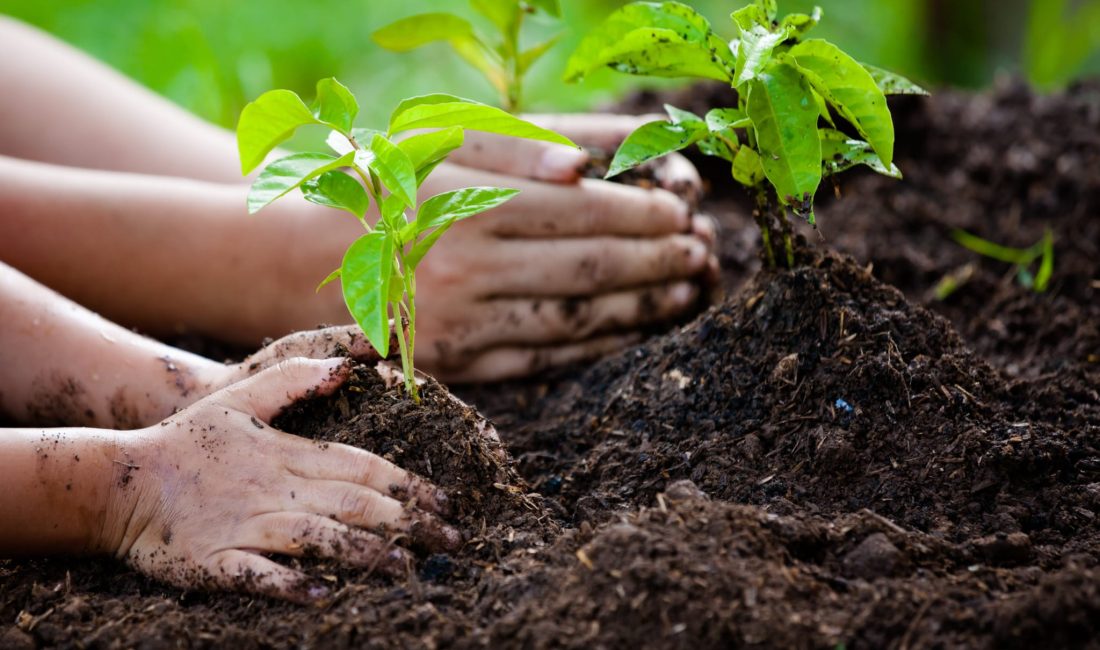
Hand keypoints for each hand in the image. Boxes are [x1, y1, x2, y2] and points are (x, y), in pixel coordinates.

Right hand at [110, 357, 457, 602]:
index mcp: (289, 455)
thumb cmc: (187, 441)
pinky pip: (258, 576)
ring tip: (404, 566)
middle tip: (450, 541)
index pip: (363, 467)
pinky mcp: (217, 561)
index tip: (446, 502)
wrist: (119, 482)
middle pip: (354, 504)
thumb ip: (295, 382)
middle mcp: (276, 490)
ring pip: (317, 538)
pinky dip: (289, 585)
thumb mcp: (241, 401)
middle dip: (407, 522)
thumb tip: (347, 367)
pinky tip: (322, 594)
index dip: (409, 484)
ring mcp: (247, 526)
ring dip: (363, 553)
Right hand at [406, 113, 716, 381]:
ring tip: (684, 292)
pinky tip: (632, 330)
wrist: (300, 260)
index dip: (642, 213)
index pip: (580, 213)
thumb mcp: (439, 145)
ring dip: (641, 309)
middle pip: (588, 270)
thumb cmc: (384, 188)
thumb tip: (586, 166)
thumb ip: (518, 145)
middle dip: (657, 261)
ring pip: (574, 321)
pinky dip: (597, 346)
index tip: (683, 209)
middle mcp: (463, 269)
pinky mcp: (456, 368)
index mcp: (464, 204)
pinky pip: (543, 361)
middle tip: (700, 252)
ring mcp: (460, 326)